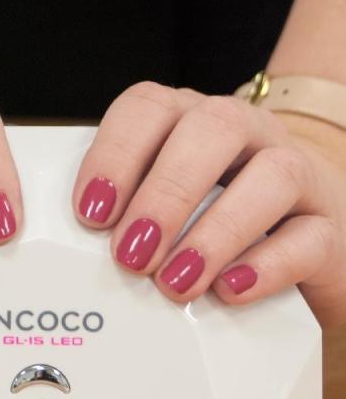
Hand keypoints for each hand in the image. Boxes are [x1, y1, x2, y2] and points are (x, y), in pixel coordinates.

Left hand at [73, 81, 345, 327]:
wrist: (290, 232)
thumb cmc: (204, 218)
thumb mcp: (156, 208)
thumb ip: (123, 216)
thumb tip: (77, 260)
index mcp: (188, 121)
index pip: (148, 107)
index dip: (116, 154)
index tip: (92, 213)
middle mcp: (245, 134)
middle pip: (212, 129)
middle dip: (166, 193)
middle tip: (130, 255)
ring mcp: (295, 174)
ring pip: (274, 175)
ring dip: (214, 232)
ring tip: (175, 282)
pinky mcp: (328, 227)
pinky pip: (311, 237)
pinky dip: (268, 266)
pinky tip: (229, 291)